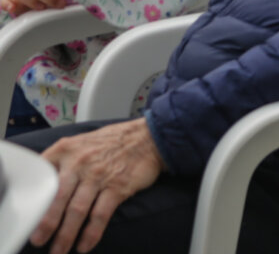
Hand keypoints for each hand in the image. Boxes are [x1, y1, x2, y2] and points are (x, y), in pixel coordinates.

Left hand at [33, 117, 164, 253]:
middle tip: (38, 241)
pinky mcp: (118, 186)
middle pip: (57, 199)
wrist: (148, 137)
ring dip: (66, 235)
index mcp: (65, 150)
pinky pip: (100, 215)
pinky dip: (91, 233)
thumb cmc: (111, 143)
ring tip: (59, 250)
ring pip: (77, 210)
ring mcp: (99, 175)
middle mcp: (79, 162)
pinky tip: (85, 245)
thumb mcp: (80, 143)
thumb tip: (40, 186)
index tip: (29, 218)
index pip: (41, 177)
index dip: (34, 200)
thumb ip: (59, 161)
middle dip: (46, 224)